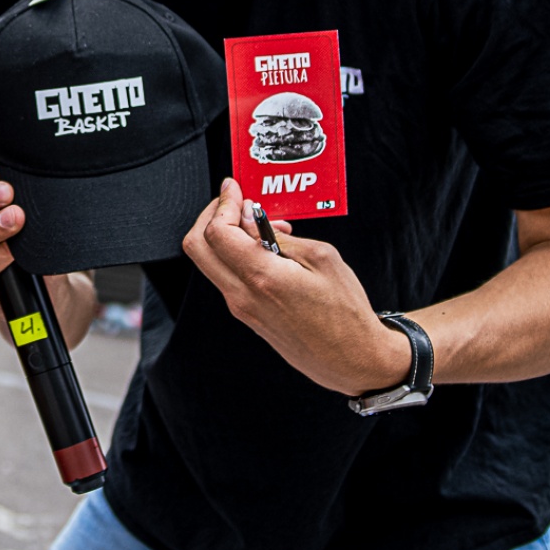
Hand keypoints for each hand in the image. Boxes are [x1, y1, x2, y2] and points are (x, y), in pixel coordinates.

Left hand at [180, 177, 409, 394]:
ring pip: (210, 263)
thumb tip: (251, 219)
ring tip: (263, 225)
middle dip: (210, 216)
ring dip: (226, 235)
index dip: (222, 204)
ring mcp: (242, 310)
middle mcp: (242, 296)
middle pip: (197, 248)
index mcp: (261, 278)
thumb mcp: (321, 258)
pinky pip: (227, 277)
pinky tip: (266, 248)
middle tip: (235, 202)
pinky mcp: (248, 317)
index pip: (216, 232)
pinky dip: (236, 255)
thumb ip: (279, 236)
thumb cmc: (345, 314)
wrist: (352, 360)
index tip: (234, 188)